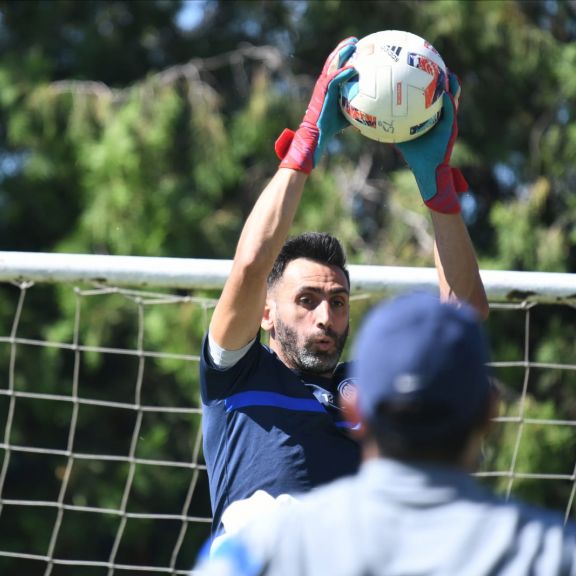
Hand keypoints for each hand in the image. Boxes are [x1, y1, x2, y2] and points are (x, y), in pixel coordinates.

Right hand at [275, 37, 357, 173]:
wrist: (318, 134)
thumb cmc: (331, 126)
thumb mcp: (348, 114)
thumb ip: (358, 107)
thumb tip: (375, 109)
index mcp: (329, 86)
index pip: (336, 66)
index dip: (344, 55)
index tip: (355, 47)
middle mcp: (325, 83)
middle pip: (333, 61)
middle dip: (342, 49)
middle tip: (355, 40)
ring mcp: (322, 88)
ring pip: (332, 66)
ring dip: (342, 55)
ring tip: (352, 45)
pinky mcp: (322, 94)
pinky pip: (334, 80)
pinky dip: (343, 73)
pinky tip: (352, 68)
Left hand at [396, 72, 467, 213]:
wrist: (426, 169)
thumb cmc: (413, 153)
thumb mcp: (399, 135)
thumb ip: (387, 125)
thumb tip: (368, 119)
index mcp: (432, 115)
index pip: (432, 95)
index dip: (431, 81)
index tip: (424, 66)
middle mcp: (441, 116)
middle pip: (445, 92)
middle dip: (444, 78)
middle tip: (438, 64)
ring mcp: (448, 121)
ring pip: (453, 99)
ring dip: (452, 86)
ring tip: (448, 74)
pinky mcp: (451, 129)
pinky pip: (451, 113)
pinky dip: (449, 103)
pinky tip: (445, 95)